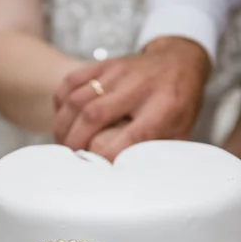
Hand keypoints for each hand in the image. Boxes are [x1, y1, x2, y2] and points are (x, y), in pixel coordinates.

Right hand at [53, 37, 210, 160]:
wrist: (179, 61)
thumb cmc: (179, 104)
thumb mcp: (181, 131)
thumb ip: (160, 152)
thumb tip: (136, 181)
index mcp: (163, 107)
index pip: (128, 138)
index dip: (107, 157)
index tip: (97, 172)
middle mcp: (138, 87)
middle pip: (92, 116)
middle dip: (75, 143)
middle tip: (71, 159)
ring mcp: (118, 72)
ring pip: (76, 99)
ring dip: (63, 126)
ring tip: (63, 144)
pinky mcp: (103, 64)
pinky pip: (71, 81)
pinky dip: (60, 103)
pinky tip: (64, 120)